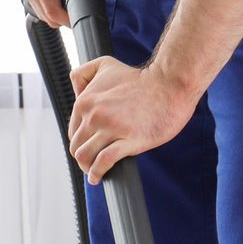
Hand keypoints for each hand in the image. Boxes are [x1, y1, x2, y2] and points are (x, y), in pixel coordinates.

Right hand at [17, 0, 108, 28]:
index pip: (52, 11)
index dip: (68, 20)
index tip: (82, 19)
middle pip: (45, 16)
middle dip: (64, 19)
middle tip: (80, 13)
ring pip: (39, 12)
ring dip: (54, 14)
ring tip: (71, 7)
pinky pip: (35, 2)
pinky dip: (47, 5)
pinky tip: (59, 0)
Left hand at [68, 57, 198, 182]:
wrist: (169, 85)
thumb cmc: (141, 79)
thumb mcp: (105, 65)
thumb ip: (83, 74)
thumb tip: (76, 94)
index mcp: (86, 100)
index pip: (73, 131)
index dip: (80, 143)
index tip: (89, 150)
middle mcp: (94, 115)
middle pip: (77, 146)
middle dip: (83, 158)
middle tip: (92, 164)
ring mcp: (111, 128)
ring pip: (86, 156)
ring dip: (88, 168)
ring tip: (94, 173)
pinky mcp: (128, 140)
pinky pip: (104, 161)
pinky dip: (98, 173)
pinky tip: (99, 178)